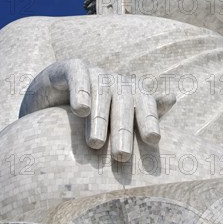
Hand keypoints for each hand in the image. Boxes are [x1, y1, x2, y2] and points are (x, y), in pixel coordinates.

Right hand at [20, 59, 159, 161]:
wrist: (50, 99)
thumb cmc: (92, 114)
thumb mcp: (117, 117)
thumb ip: (144, 113)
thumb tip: (172, 97)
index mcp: (131, 92)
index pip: (145, 103)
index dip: (150, 119)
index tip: (154, 140)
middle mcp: (114, 80)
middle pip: (123, 103)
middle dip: (123, 130)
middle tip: (122, 156)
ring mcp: (93, 72)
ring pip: (101, 92)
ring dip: (100, 118)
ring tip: (96, 143)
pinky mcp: (70, 67)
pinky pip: (78, 75)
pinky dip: (81, 90)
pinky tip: (81, 109)